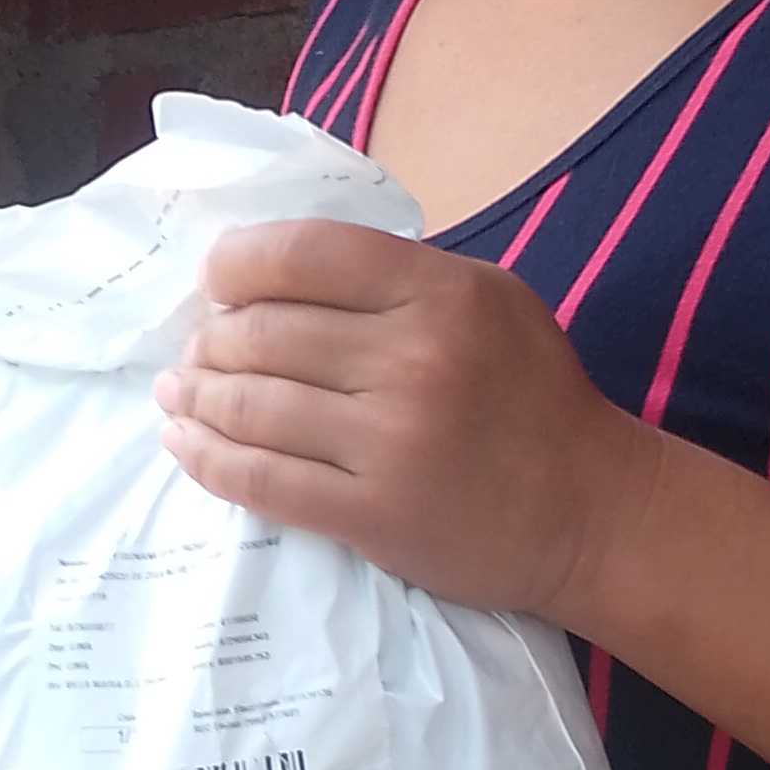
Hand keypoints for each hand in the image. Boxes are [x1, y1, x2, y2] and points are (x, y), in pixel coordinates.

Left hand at [155, 217, 655, 617]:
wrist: (591, 512)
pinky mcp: (372, 515)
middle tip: (194, 348)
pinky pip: (262, 480)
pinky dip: (208, 458)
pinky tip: (183, 442)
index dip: (236, 263)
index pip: (303, 254)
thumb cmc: (537, 399)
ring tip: (178, 390)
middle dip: (209, 338)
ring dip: (196, 395)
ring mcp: (389, 442)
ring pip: (252, 404)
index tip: (217, 282)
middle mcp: (412, 360)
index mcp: (440, 292)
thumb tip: (279, 271)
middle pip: (264, 331)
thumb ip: (399, 277)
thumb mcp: (491, 300)